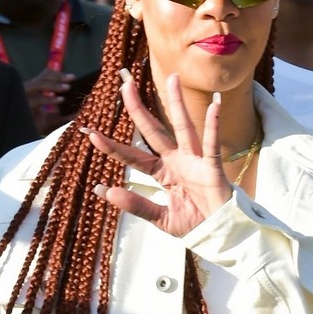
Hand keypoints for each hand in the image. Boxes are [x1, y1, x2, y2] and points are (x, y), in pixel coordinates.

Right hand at [23, 68, 75, 136]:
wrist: (21, 137)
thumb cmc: (34, 127)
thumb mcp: (51, 119)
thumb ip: (62, 115)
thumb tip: (78, 112)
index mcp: (34, 90)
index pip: (45, 75)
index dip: (58, 74)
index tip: (72, 77)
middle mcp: (28, 90)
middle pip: (43, 77)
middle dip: (59, 77)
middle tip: (72, 79)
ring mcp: (25, 97)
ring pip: (40, 84)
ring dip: (55, 85)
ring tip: (67, 87)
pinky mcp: (24, 106)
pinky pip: (38, 99)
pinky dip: (50, 99)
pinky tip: (60, 99)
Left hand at [86, 72, 232, 237]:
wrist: (221, 234)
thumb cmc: (195, 224)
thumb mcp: (161, 218)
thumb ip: (136, 205)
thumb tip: (106, 191)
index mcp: (163, 173)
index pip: (134, 156)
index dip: (113, 146)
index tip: (91, 135)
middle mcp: (177, 161)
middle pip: (154, 131)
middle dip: (139, 109)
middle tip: (125, 83)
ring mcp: (195, 162)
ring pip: (183, 128)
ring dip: (177, 103)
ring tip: (172, 79)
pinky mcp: (212, 169)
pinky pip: (211, 145)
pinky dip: (212, 126)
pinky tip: (214, 105)